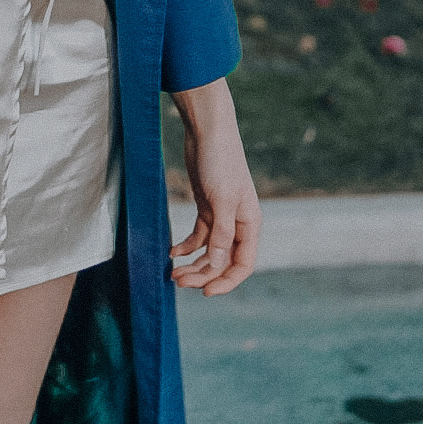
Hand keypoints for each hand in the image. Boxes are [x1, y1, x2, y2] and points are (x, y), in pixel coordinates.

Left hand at [168, 76, 259, 295]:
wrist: (207, 131)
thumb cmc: (220, 161)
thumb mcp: (221, 199)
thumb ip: (222, 233)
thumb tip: (219, 265)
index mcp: (250, 224)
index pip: (243, 264)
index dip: (226, 281)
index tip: (205, 292)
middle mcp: (238, 223)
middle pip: (224, 261)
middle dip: (203, 274)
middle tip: (178, 281)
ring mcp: (222, 216)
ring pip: (210, 251)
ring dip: (194, 264)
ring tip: (173, 272)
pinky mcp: (206, 207)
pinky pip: (199, 236)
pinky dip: (187, 246)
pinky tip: (172, 252)